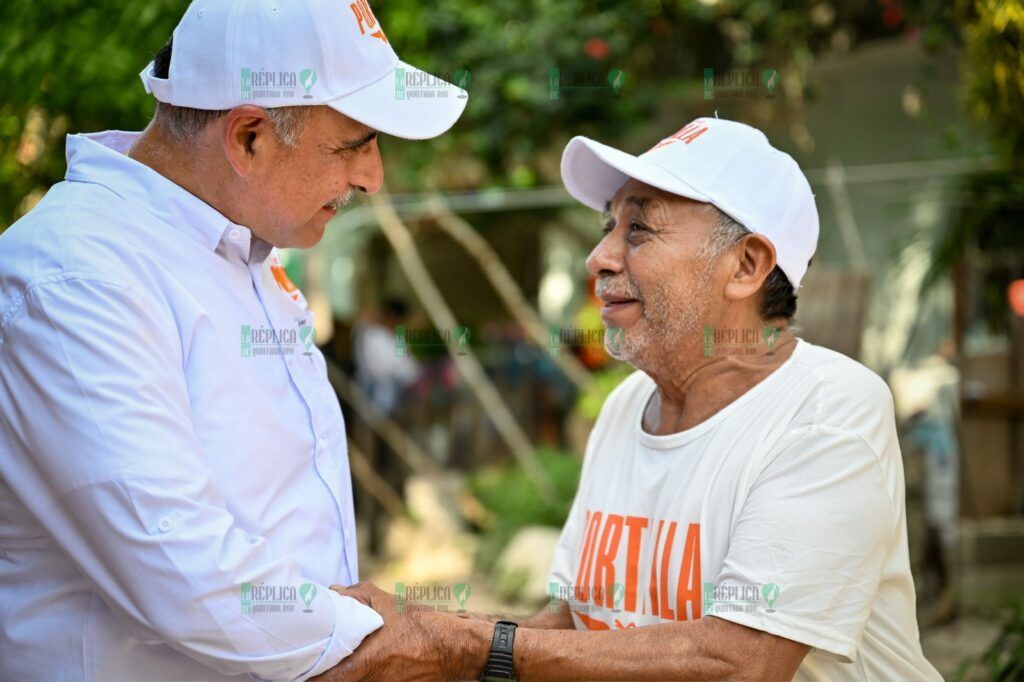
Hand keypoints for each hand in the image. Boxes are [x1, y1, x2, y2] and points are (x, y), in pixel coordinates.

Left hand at [315, 582, 489, 681]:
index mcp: (365, 663)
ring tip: (324, 654)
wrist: (455, 648)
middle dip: (320, 669)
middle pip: (335, 680)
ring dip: (338, 667)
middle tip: (304, 656)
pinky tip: (352, 656)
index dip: (307, 675)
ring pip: (350, 680)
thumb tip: (331, 592)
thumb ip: (355, 596)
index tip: (293, 666)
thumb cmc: (422, 626)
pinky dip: (355, 670)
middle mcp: (370, 680)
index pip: (325, 681)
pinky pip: (364, 679)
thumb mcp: (387, 603)